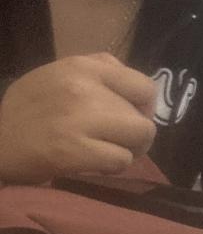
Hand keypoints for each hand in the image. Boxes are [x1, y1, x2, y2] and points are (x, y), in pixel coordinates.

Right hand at [0, 53, 157, 184]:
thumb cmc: (27, 111)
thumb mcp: (57, 75)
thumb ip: (97, 72)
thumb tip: (137, 89)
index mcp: (81, 66)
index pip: (144, 86)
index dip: (144, 108)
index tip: (130, 119)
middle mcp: (84, 87)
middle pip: (143, 117)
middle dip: (135, 135)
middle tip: (115, 143)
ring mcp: (80, 118)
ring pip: (140, 137)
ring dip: (128, 151)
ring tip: (105, 153)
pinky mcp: (73, 149)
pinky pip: (121, 160)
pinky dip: (113, 167)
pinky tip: (93, 164)